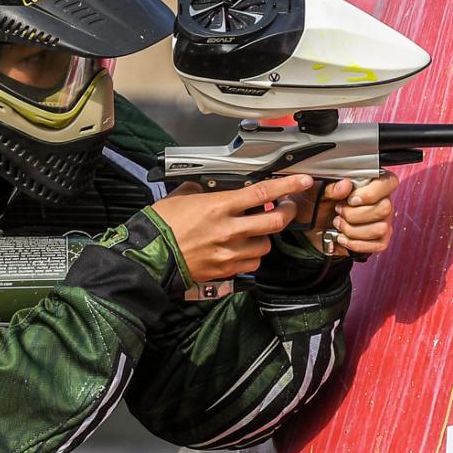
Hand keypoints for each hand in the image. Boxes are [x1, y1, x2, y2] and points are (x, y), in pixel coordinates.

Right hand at [151, 174, 313, 282]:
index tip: (302, 182)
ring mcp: (229, 252)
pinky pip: (252, 263)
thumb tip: (219, 187)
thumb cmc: (162, 225)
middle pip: (275, 221)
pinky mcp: (226, 270)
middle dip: (286, 211)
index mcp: (219, 206)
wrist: (150, 257)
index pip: (263, 192)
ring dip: (265, 236)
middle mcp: (229, 230)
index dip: (287, 186)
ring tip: (254, 231)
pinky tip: (242, 248)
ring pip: (266, 245)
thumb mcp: (182, 196)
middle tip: (285, 206)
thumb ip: (206, 191)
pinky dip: (252, 255)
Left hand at [299, 171, 399, 256]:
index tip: (351, 199)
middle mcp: (381, 202)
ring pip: (380, 228)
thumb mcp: (317, 191)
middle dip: (355, 214)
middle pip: (385, 208)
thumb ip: (330, 186)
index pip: (389, 182)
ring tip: (339, 225)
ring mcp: (382, 222)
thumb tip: (345, 185)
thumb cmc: (318, 205)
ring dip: (353, 230)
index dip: (371, 192)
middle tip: (339, 212)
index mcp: (371, 184)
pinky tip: (343, 238)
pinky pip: (377, 245)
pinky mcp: (378, 241)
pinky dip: (355, 243)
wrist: (312, 228)